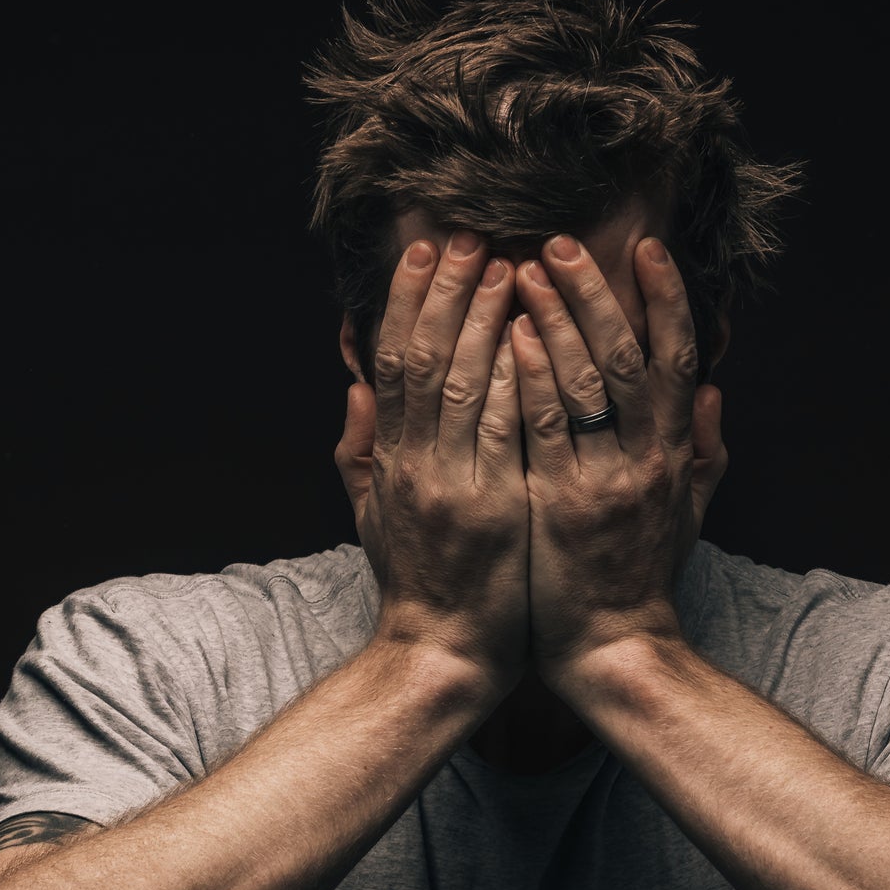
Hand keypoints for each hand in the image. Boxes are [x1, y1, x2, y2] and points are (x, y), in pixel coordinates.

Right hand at [335, 231, 529, 696]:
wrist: (442, 655)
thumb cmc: (419, 584)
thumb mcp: (373, 514)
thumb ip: (362, 449)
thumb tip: (355, 386)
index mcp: (392, 459)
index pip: (393, 362)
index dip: (406, 301)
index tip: (425, 250)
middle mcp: (416, 465)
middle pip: (425, 359)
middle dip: (447, 291)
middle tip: (470, 234)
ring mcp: (454, 485)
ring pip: (465, 385)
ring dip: (485, 319)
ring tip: (508, 263)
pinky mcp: (495, 509)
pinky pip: (506, 431)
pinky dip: (517, 379)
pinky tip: (534, 334)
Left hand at [509, 233, 728, 688]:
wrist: (613, 649)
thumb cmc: (641, 575)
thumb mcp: (690, 511)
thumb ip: (705, 449)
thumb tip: (713, 388)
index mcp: (675, 454)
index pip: (678, 358)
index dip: (666, 299)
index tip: (644, 248)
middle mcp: (646, 460)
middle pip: (629, 356)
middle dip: (596, 293)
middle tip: (559, 242)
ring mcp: (604, 481)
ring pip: (586, 383)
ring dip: (555, 320)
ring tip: (524, 269)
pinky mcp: (559, 505)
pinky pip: (544, 430)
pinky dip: (529, 378)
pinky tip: (507, 335)